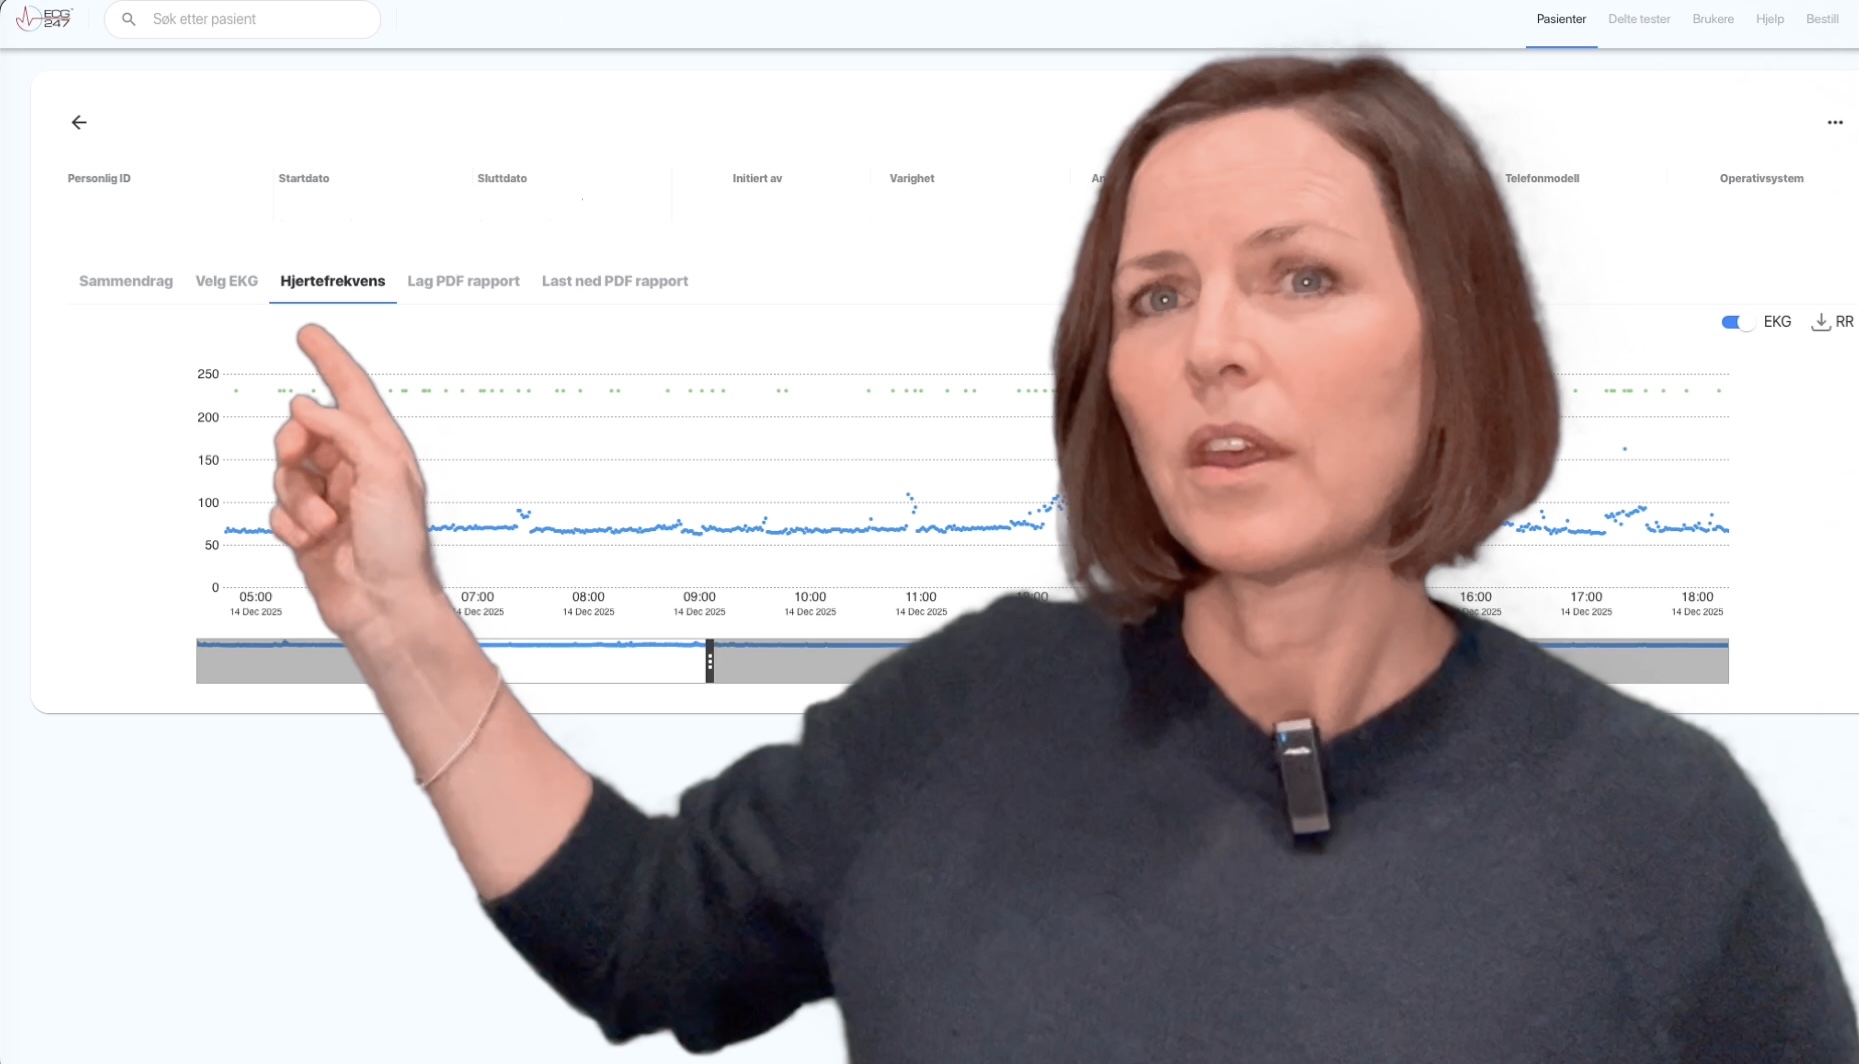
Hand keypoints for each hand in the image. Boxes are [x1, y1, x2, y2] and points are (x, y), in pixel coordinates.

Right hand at [271, 324, 443, 641]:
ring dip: (298, 499)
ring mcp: (329, 498)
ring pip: (284, 472)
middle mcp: (353, 468)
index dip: (330, 360)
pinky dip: (291, 525)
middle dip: (293, 446)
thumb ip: (345, 430)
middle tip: (299, 461)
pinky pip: (277, 510)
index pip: (351, 392)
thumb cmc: (398, 543)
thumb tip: (305, 406)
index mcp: (380, 448)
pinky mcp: (308, 527)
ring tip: (327, 524)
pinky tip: (316, 543)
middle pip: (301, 431)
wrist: (383, 604)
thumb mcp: (384, 472)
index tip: (309, 334)